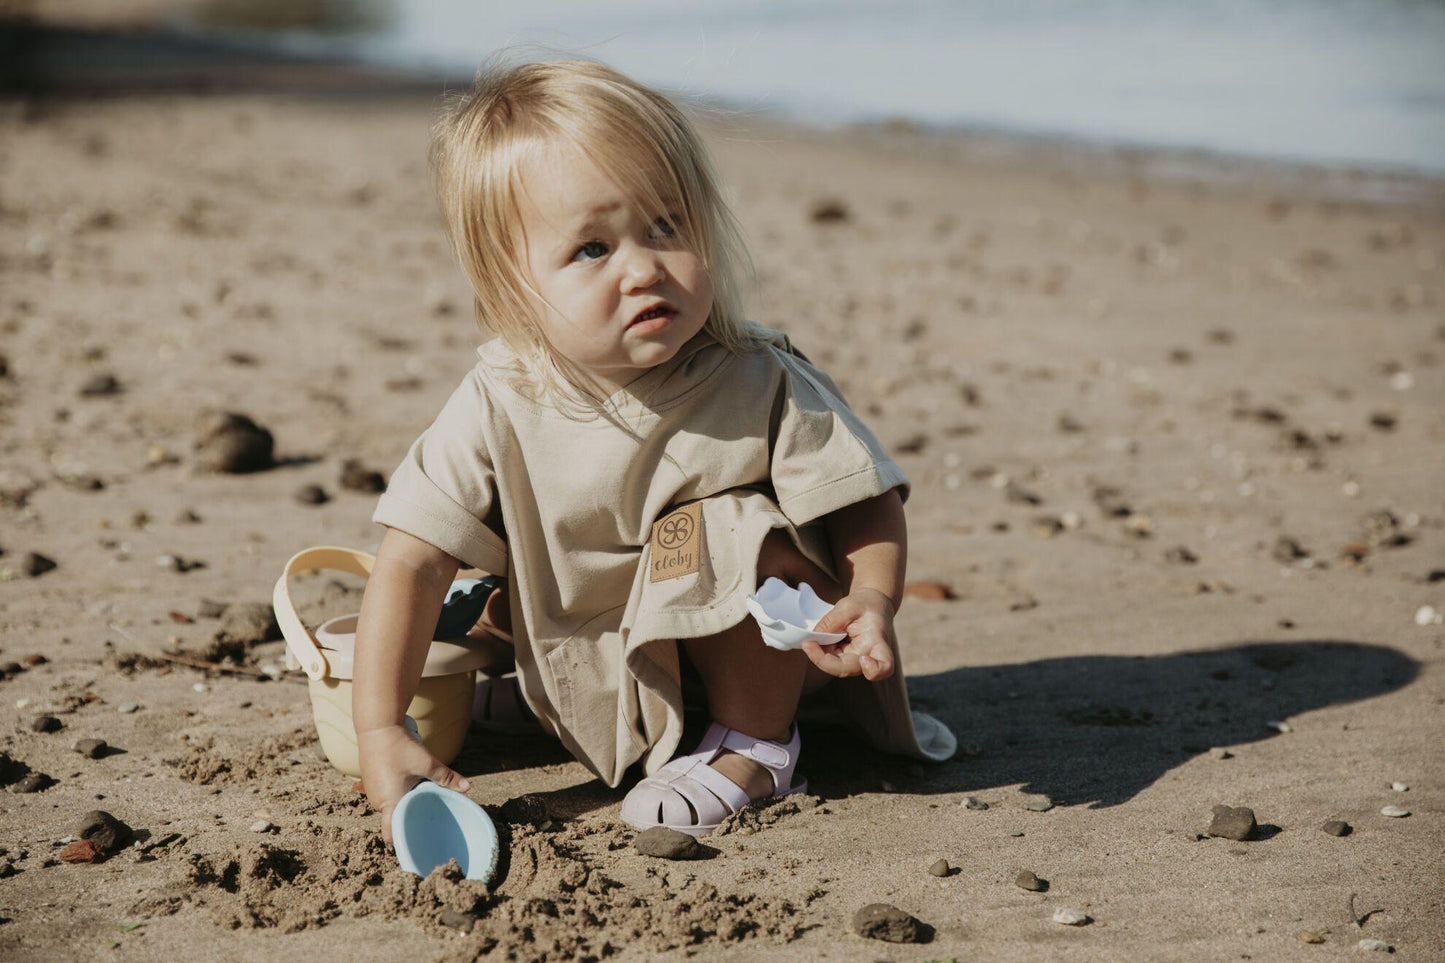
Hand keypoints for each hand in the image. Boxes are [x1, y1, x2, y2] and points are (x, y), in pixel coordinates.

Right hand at [356, 724, 470, 845]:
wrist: (377, 726)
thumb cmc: (400, 747)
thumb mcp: (427, 763)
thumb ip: (446, 777)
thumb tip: (468, 787)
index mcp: (390, 802)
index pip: (392, 833)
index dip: (403, 841)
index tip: (416, 843)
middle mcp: (377, 800)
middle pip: (394, 818)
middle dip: (408, 819)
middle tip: (426, 821)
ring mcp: (371, 790)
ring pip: (389, 805)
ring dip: (402, 803)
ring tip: (419, 801)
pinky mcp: (370, 780)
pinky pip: (384, 793)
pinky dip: (395, 792)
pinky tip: (407, 785)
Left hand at [801, 587, 896, 681]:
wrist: (871, 605)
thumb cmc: (865, 605)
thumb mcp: (848, 606)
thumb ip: (831, 621)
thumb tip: (813, 638)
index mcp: (878, 643)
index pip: (885, 666)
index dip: (875, 670)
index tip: (864, 659)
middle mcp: (869, 657)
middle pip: (847, 669)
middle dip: (823, 660)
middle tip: (808, 643)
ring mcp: (857, 662)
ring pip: (834, 667)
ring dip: (819, 655)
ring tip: (812, 637)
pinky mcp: (846, 660)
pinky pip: (830, 661)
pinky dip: (820, 652)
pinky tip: (816, 639)